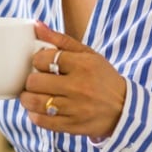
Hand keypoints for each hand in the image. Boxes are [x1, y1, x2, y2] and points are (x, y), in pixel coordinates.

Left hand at [20, 21, 126, 139]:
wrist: (124, 109)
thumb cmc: (102, 78)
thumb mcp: (87, 54)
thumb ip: (61, 40)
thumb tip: (36, 25)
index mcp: (83, 65)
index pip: (45, 59)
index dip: (36, 60)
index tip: (40, 63)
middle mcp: (79, 87)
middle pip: (35, 82)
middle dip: (30, 80)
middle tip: (34, 80)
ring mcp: (76, 108)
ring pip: (35, 102)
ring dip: (27, 98)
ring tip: (31, 95)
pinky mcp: (72, 126)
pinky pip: (42, 121)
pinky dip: (34, 115)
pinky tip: (39, 109)